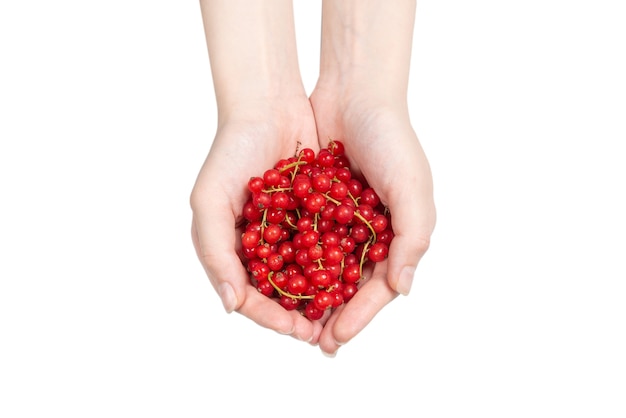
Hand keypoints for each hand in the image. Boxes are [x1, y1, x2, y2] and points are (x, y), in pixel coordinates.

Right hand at [190, 99, 323, 341]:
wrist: (267, 104)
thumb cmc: (229, 153)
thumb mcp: (209, 202)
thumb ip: (215, 254)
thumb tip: (230, 306)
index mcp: (234, 249)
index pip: (252, 296)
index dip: (271, 316)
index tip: (295, 329)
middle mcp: (264, 243)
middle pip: (284, 291)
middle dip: (303, 313)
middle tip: (325, 333)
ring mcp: (291, 228)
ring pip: (309, 272)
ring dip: (324, 294)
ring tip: (344, 312)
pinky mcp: (317, 210)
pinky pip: (329, 242)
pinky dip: (339, 260)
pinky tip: (356, 275)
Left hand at [308, 93, 435, 354]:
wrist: (355, 93)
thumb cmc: (392, 139)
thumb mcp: (412, 187)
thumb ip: (412, 237)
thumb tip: (403, 289)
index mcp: (397, 235)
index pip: (378, 287)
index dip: (359, 315)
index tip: (336, 337)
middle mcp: (370, 232)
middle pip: (349, 284)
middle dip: (333, 314)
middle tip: (313, 342)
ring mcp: (342, 220)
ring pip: (324, 268)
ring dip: (311, 295)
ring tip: (292, 320)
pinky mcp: (316, 204)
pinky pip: (304, 239)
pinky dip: (293, 260)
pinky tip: (276, 279)